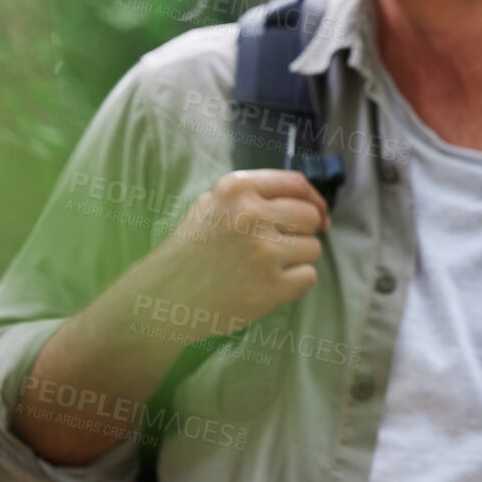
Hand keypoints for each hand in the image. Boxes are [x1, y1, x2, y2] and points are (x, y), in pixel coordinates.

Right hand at [139, 169, 330, 339]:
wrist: (162, 298)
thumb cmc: (189, 251)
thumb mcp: (211, 206)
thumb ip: (252, 196)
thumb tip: (307, 201)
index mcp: (235, 190)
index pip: (295, 183)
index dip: (313, 198)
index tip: (318, 213)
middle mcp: (251, 215)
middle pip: (310, 216)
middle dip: (303, 232)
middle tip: (282, 246)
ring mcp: (263, 252)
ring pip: (313, 248)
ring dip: (298, 259)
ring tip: (268, 267)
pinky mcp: (270, 286)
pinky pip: (309, 277)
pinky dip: (295, 283)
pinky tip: (269, 285)